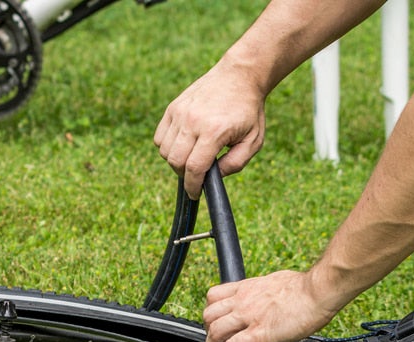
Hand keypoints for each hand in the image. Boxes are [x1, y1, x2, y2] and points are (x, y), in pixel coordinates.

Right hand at [154, 63, 266, 197]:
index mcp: (215, 131)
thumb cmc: (248, 110)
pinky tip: (182, 145)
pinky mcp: (173, 108)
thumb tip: (214, 177)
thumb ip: (236, 163)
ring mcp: (180, 113)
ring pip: (164, 151)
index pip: (195, 167)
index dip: (193, 186)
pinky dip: (167, 147)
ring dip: (175, 161)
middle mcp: (193, 121)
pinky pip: (159, 137)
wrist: (239, 76)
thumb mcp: (254, 140)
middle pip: (176, 161)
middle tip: (195, 174)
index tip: (194, 194)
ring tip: (191, 157)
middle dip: (184, 175)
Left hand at [203, 270, 337, 341]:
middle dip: (207, 332)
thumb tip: (265, 298)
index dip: (210, 312)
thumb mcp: (274, 282)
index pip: (214, 297)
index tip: (214, 324)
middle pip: (208, 316)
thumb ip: (263, 291)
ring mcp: (248, 317)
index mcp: (246, 288)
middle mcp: (242, 301)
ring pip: (214, 332)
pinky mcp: (258, 334)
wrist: (318, 292)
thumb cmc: (305, 287)